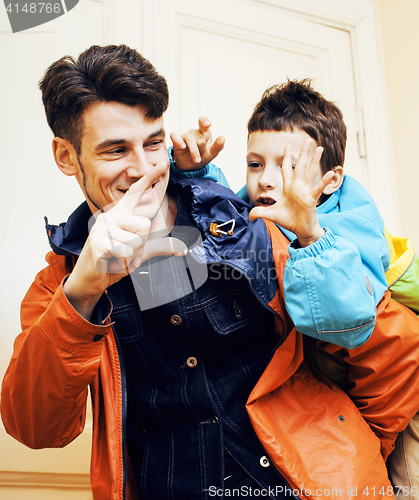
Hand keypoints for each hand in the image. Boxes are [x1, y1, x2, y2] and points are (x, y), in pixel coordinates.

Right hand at [63, 162, 186, 319]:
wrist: (93, 277)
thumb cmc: (116, 260)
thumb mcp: (141, 252)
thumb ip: (160, 247)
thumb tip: (183, 250)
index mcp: (122, 214)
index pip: (137, 192)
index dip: (150, 177)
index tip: (163, 163)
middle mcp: (111, 215)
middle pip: (145, 225)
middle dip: (140, 244)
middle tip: (125, 250)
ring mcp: (102, 227)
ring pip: (136, 240)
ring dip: (131, 255)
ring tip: (117, 255)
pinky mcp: (97, 241)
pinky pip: (125, 252)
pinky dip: (122, 262)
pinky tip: (110, 260)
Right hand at [170, 116, 224, 169]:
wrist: (191, 167)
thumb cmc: (203, 157)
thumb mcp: (212, 153)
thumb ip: (218, 146)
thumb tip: (223, 138)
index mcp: (204, 133)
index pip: (203, 122)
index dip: (205, 121)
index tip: (208, 124)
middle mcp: (194, 133)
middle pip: (199, 134)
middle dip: (202, 146)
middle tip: (203, 156)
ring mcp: (185, 136)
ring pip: (189, 138)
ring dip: (194, 150)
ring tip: (197, 160)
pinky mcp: (176, 141)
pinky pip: (174, 136)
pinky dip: (178, 140)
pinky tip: (183, 146)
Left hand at [249, 139, 333, 246]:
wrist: (300, 231)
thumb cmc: (289, 220)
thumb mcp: (270, 215)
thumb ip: (259, 212)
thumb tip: (249, 217)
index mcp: (288, 188)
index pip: (287, 169)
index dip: (286, 157)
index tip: (287, 145)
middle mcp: (297, 187)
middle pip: (300, 166)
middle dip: (303, 153)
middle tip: (309, 140)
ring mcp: (305, 192)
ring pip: (310, 173)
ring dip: (315, 160)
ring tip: (320, 148)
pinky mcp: (311, 200)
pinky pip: (318, 188)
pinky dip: (324, 181)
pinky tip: (330, 173)